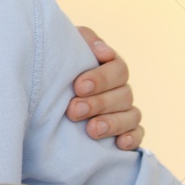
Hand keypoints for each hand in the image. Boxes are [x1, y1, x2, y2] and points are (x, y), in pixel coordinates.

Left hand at [69, 27, 143, 150]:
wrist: (46, 91)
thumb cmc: (58, 66)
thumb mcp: (67, 47)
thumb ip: (84, 40)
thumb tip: (103, 51)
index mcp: (110, 66)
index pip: (118, 69)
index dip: (101, 78)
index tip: (78, 86)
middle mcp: (120, 88)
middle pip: (123, 95)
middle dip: (98, 103)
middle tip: (74, 110)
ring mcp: (125, 111)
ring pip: (131, 116)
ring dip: (112, 123)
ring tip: (91, 130)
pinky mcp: (125, 132)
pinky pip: (138, 136)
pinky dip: (132, 139)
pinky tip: (118, 144)